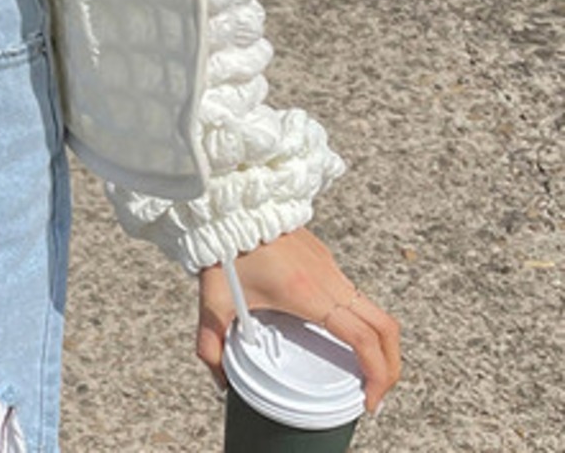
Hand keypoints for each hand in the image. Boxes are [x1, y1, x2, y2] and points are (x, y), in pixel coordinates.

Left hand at [196, 227, 401, 414]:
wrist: (229, 202)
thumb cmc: (224, 245)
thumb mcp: (214, 299)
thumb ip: (211, 343)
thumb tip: (221, 380)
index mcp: (307, 294)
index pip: (362, 339)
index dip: (376, 375)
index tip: (370, 401)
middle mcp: (327, 279)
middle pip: (384, 326)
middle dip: (391, 364)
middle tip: (377, 392)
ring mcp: (328, 265)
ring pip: (371, 308)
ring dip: (376, 340)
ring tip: (359, 368)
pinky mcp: (322, 256)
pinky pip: (351, 293)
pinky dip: (358, 319)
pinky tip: (335, 332)